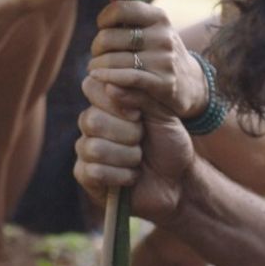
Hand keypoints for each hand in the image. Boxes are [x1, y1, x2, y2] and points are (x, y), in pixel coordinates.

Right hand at [74, 74, 194, 225]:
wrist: (179, 180)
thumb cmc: (169, 144)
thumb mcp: (162, 114)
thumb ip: (140, 95)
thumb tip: (112, 86)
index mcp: (107, 103)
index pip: (91, 87)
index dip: (115, 102)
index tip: (138, 114)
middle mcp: (91, 124)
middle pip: (91, 120)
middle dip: (127, 132)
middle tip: (142, 139)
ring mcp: (86, 150)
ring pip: (94, 148)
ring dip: (127, 156)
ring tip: (139, 159)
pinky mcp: (86, 176)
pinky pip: (94, 172)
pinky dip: (122, 175)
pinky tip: (132, 176)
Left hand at [87, 0, 206, 117]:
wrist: (189, 83)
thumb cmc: (158, 51)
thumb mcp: (150, 27)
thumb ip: (129, 9)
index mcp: (159, 17)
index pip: (119, 9)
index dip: (103, 19)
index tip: (102, 28)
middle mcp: (163, 36)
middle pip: (110, 37)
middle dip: (96, 48)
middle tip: (96, 54)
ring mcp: (165, 60)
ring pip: (114, 60)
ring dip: (97, 66)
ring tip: (94, 69)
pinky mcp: (164, 83)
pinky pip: (127, 78)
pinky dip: (108, 78)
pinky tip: (98, 77)